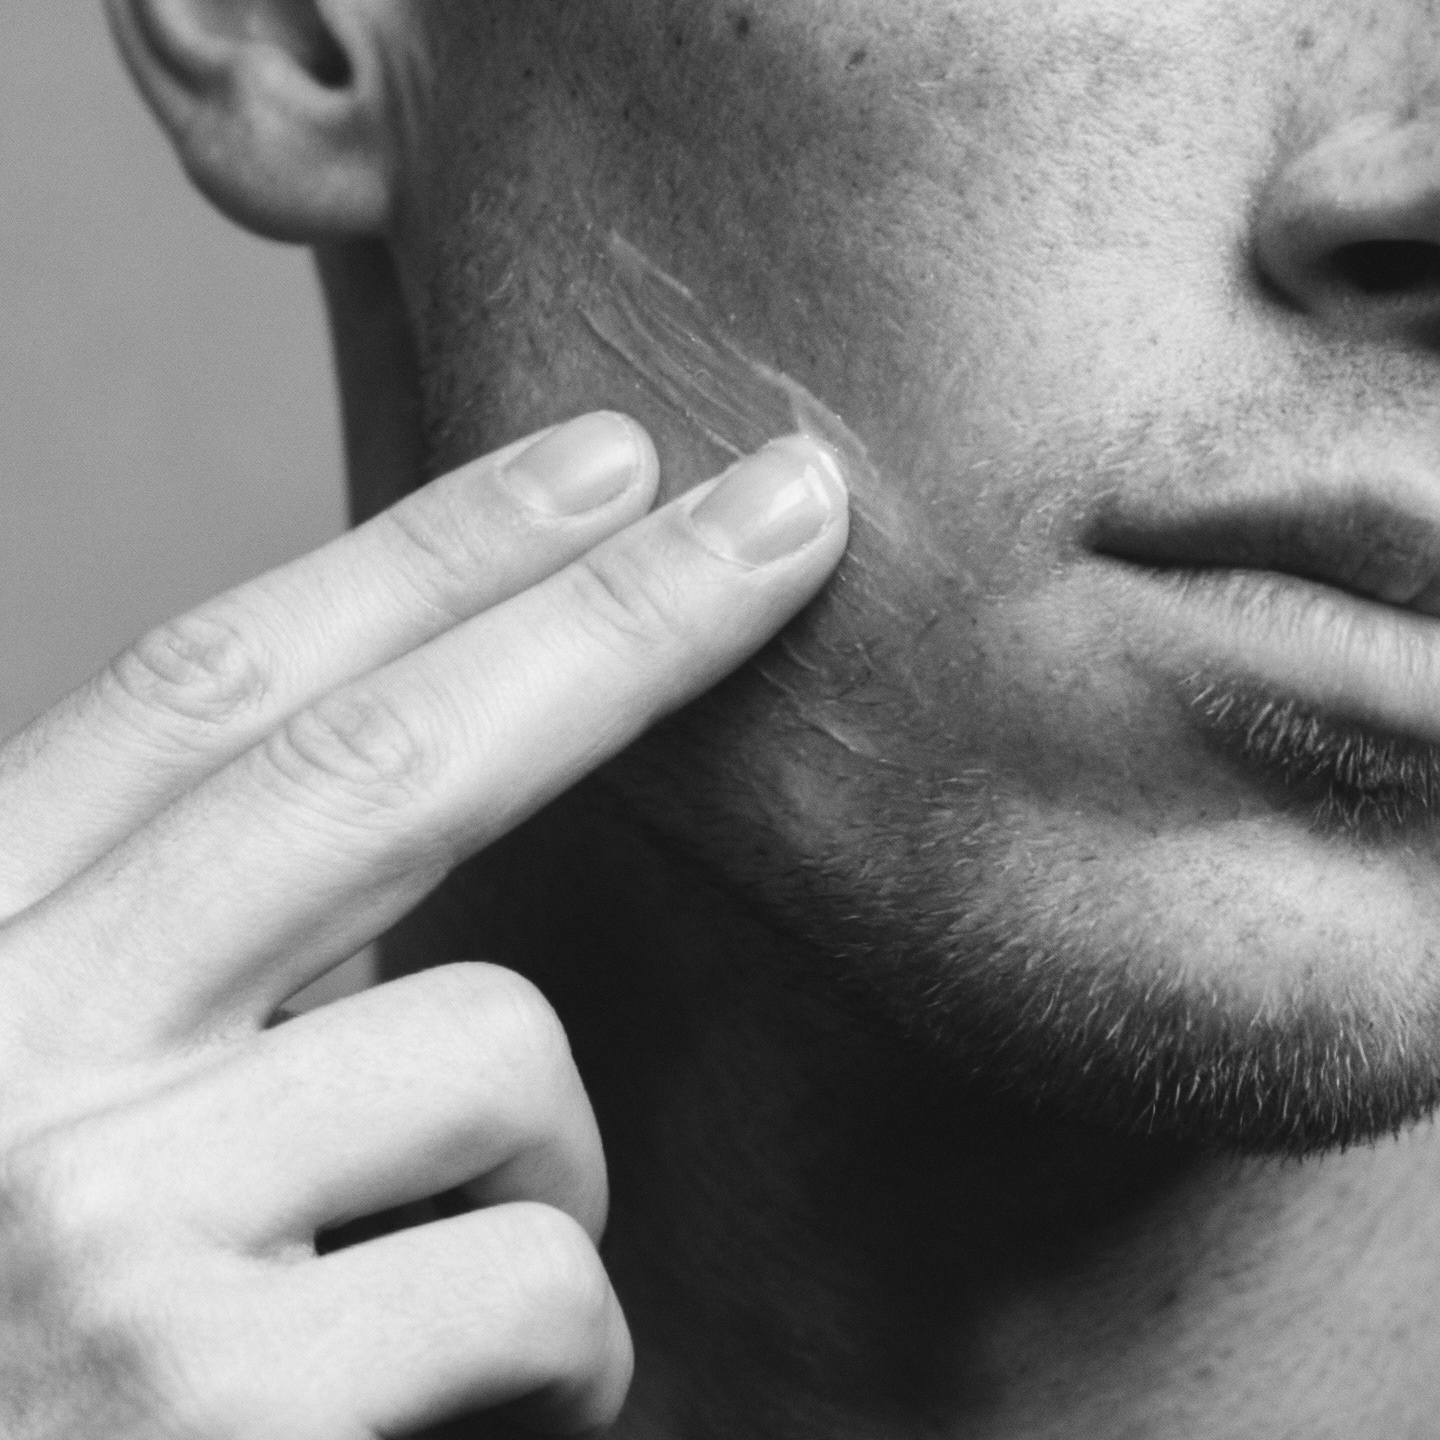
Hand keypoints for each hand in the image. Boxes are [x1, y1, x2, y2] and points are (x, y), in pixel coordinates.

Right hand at [0, 412, 847, 1438]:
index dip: (428, 551)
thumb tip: (431, 834)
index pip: (216, 690)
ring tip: (458, 1292)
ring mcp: (99, 1231)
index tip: (605, 458)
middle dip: (623, 612)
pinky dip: (566, 1353)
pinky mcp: (221, 1415)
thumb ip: (191, 974)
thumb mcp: (52, 1110)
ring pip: (498, 1050)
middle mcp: (1, 1058)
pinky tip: (477, 1428)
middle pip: (377, 765)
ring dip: (549, 1162)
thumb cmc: (33, 1355)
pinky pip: (539, 1283)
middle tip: (797, 503)